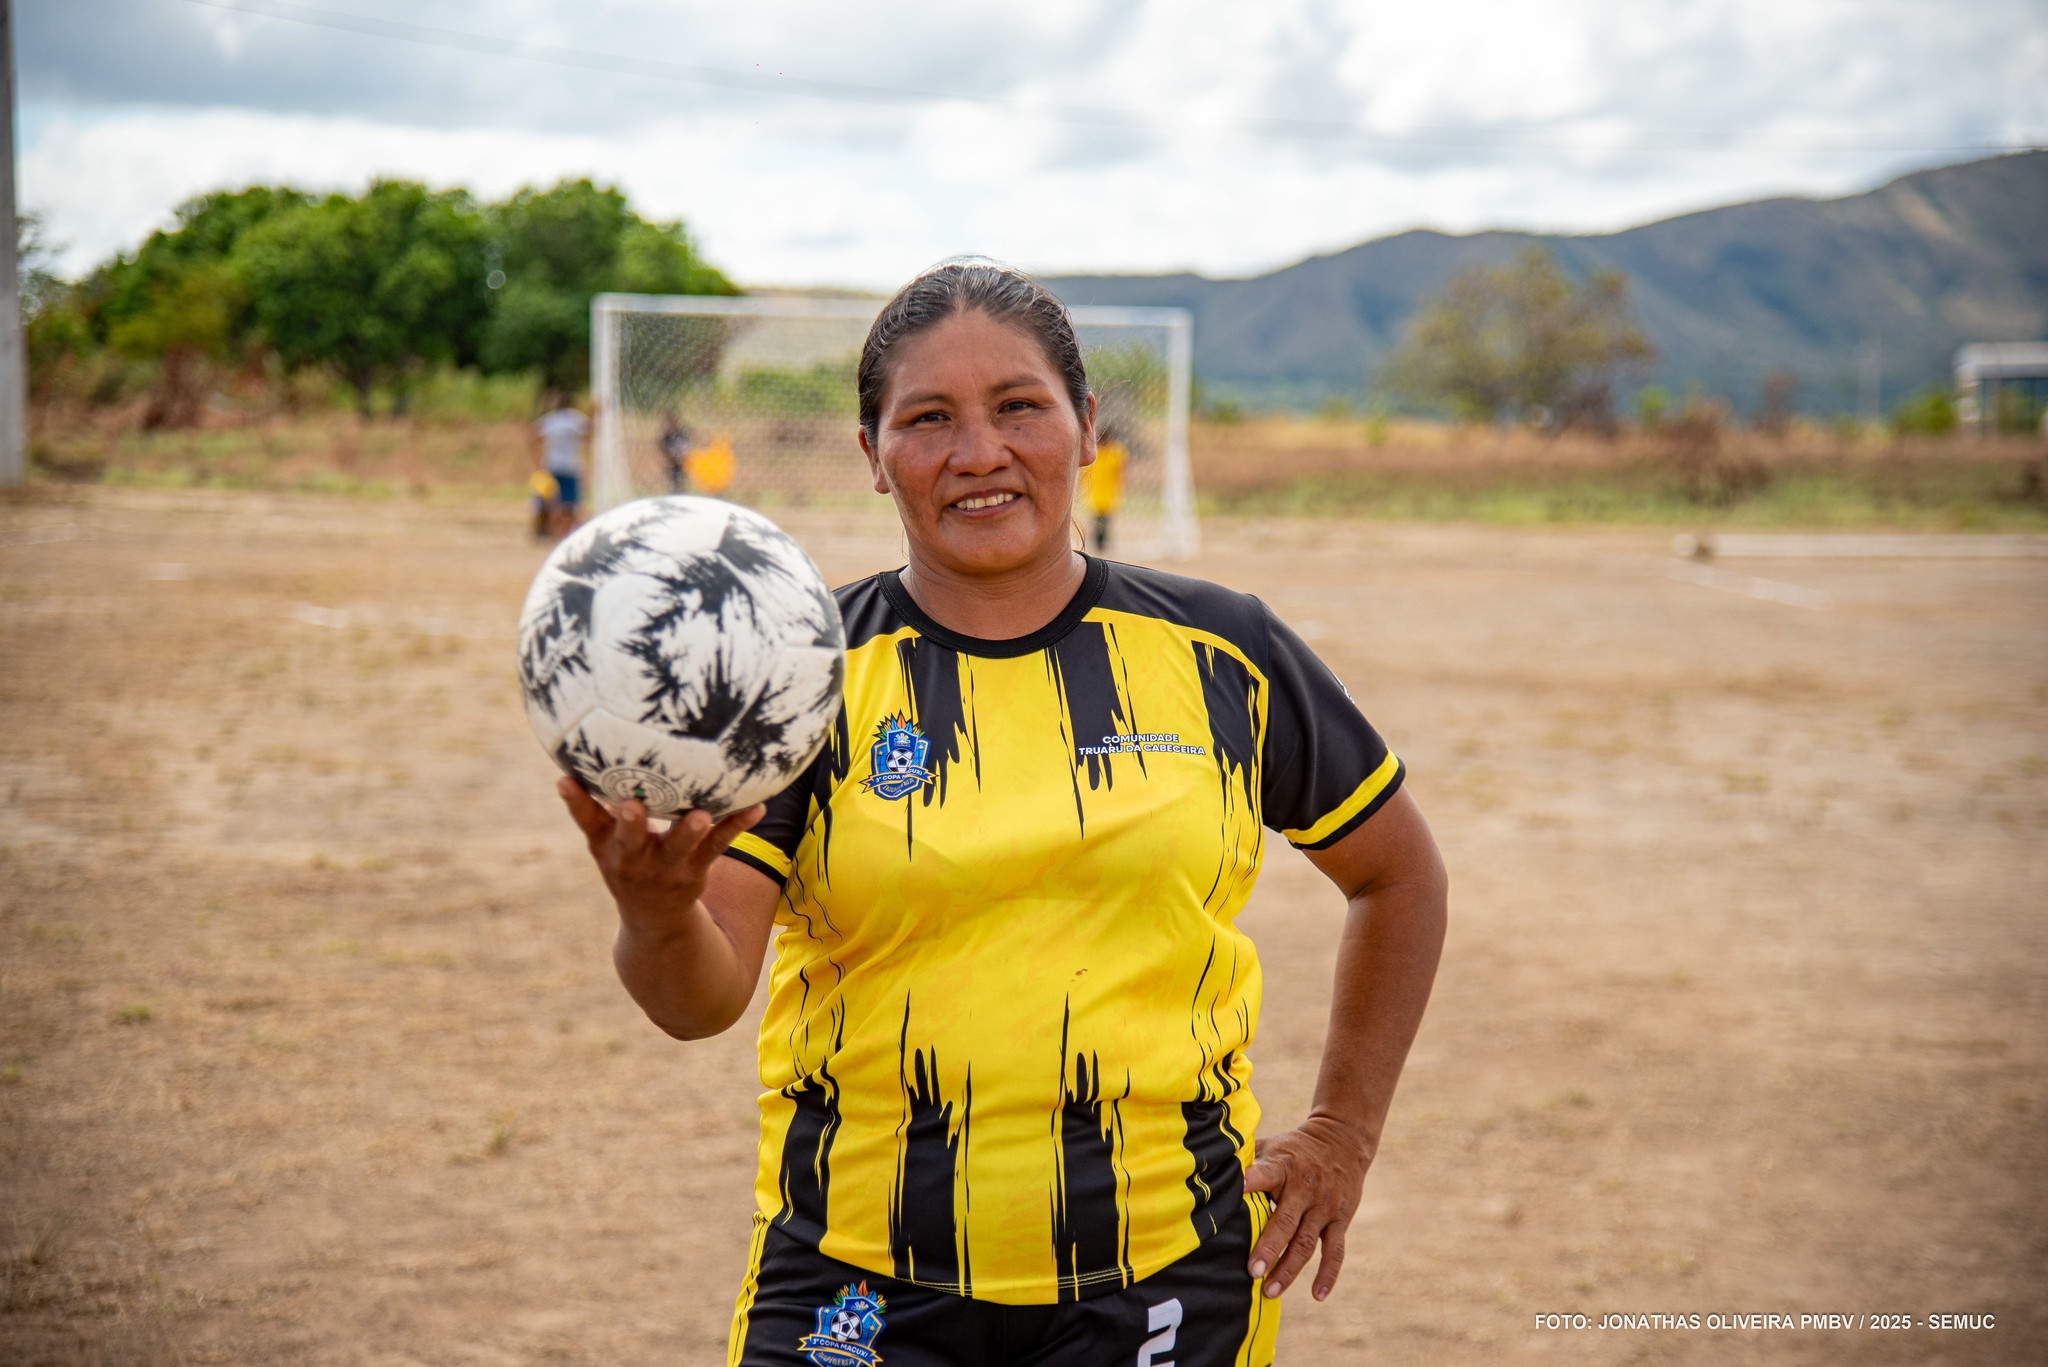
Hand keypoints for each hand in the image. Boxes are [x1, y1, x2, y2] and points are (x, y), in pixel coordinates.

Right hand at [556, 776, 762, 932]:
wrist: (653, 919)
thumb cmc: (627, 860)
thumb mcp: (606, 840)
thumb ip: (601, 804)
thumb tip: (592, 747)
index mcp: (608, 845)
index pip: (587, 821)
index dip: (575, 802)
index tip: (564, 779)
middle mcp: (633, 859)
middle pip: (630, 839)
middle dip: (630, 823)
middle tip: (631, 804)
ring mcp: (666, 867)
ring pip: (679, 846)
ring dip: (690, 831)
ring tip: (702, 815)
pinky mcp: (695, 870)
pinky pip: (719, 845)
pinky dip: (738, 825)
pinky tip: (757, 807)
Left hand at [1241, 1114, 1373, 1301]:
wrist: (1342, 1140)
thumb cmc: (1294, 1149)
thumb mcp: (1271, 1146)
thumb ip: (1246, 1160)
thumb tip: (1208, 1171)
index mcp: (1283, 1166)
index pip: (1266, 1173)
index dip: (1252, 1181)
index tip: (1238, 1191)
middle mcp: (1305, 1188)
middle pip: (1286, 1221)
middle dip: (1269, 1248)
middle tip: (1252, 1272)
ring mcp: (1324, 1207)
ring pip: (1306, 1242)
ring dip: (1289, 1269)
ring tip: (1270, 1291)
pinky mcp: (1340, 1220)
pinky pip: (1335, 1250)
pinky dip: (1328, 1274)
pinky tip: (1317, 1295)